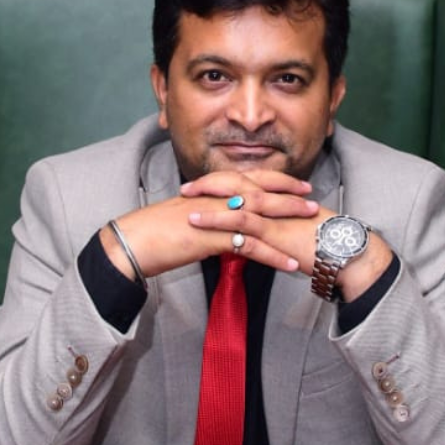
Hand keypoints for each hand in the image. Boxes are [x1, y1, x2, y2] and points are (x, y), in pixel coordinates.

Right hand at [101, 169, 317, 279]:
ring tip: (312, 227)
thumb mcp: (184, 220)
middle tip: (313, 198)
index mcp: (209, 191)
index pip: (247, 179)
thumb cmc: (152, 234)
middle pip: (261, 191)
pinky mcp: (214, 238)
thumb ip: (206, 219)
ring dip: (289, 221)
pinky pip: (251, 247)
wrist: (132, 242)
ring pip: (261, 215)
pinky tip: (291, 265)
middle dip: (289, 194)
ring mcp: (216, 216)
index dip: (274, 180)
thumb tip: (220, 229)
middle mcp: (215, 198)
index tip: (295, 183)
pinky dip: (274, 256)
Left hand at [185, 170, 392, 301]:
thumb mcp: (298, 229)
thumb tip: (266, 230)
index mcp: (280, 198)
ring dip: (210, 206)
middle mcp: (276, 203)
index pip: (248, 182)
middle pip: (238, 187)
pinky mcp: (276, 237)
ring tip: (187, 208)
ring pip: (237, 205)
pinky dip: (222, 227)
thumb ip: (280, 225)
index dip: (223, 181)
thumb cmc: (325, 244)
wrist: (347, 252)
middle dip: (210, 186)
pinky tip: (205, 231)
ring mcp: (275, 219)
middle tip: (186, 188)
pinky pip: (245, 230)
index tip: (202, 183)